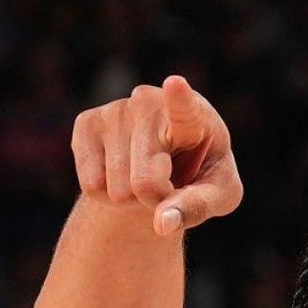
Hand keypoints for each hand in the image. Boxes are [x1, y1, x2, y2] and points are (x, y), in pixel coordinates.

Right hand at [70, 75, 242, 234]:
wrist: (169, 163)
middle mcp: (150, 103)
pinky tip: (123, 174)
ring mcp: (115, 110)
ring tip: (147, 177)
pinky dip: (107, 196)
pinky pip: (91, 185)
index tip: (176, 85)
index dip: (178, 99)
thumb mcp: (219, 195)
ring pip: (116, 190)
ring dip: (132, 200)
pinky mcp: (87, 122)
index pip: (183, 108)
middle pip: (144, 183)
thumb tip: (162, 223)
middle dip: (155, 200)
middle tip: (168, 184)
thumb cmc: (203, 175)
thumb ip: (197, 207)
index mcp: (194, 115)